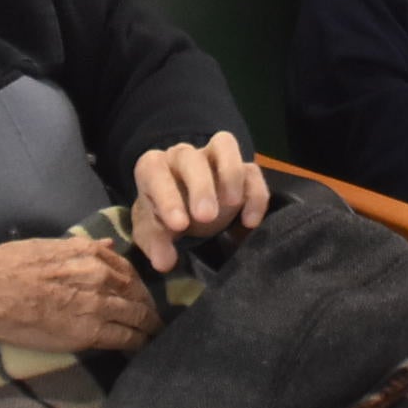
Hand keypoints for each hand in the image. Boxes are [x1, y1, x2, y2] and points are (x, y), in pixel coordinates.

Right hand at [0, 236, 161, 351]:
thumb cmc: (10, 266)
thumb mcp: (49, 245)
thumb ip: (82, 247)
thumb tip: (107, 244)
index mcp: (91, 254)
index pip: (127, 270)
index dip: (136, 285)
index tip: (139, 294)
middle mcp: (102, 277)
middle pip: (137, 293)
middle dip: (148, 306)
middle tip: (153, 317)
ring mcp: (99, 305)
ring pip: (137, 316)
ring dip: (148, 326)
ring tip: (154, 334)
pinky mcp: (90, 332)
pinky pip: (124, 337)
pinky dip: (137, 342)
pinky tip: (142, 346)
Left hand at [129, 132, 268, 272]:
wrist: (180, 213)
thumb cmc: (161, 219)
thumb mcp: (152, 233)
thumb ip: (156, 244)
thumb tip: (165, 262)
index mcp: (153, 168)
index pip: (155, 171)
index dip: (167, 196)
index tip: (180, 225)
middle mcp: (182, 156)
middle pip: (190, 157)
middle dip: (200, 186)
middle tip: (207, 217)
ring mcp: (212, 157)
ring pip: (224, 145)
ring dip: (230, 172)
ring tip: (233, 203)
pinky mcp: (240, 168)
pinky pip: (252, 170)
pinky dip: (255, 193)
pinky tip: (250, 221)